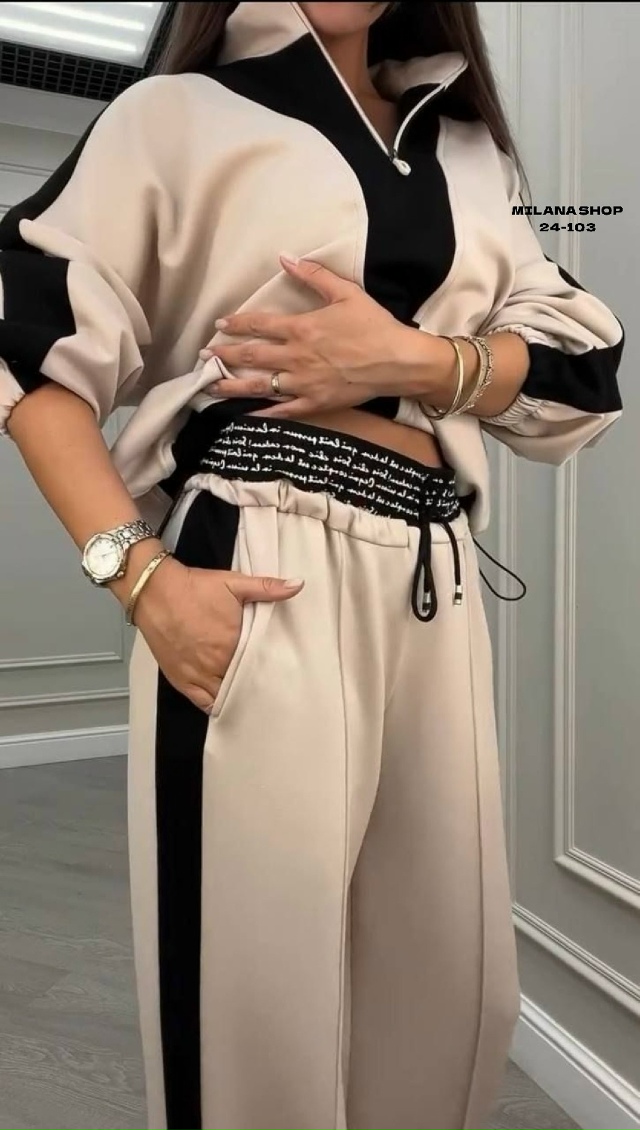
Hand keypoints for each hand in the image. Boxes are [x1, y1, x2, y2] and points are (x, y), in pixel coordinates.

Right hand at [131, 556, 303, 712]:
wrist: (154, 591)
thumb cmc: (194, 587)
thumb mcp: (233, 583)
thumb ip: (267, 588)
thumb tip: (298, 585)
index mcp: (233, 643)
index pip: (260, 665)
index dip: (271, 668)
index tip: (281, 671)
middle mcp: (216, 664)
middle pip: (244, 683)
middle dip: (256, 684)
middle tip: (271, 687)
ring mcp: (197, 674)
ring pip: (225, 697)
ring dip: (237, 696)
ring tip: (251, 697)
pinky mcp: (181, 680)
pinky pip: (202, 703)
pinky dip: (216, 706)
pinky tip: (226, 704)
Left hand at [200, 254, 434, 417]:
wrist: (398, 362)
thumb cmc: (374, 326)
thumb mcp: (346, 293)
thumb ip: (314, 275)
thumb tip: (286, 257)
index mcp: (302, 329)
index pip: (259, 325)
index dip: (236, 325)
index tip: (220, 325)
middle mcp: (296, 358)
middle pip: (252, 356)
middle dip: (224, 355)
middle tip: (204, 356)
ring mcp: (304, 384)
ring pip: (260, 386)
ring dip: (233, 385)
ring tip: (212, 385)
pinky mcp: (315, 403)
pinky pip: (283, 411)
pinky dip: (263, 413)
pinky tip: (246, 414)